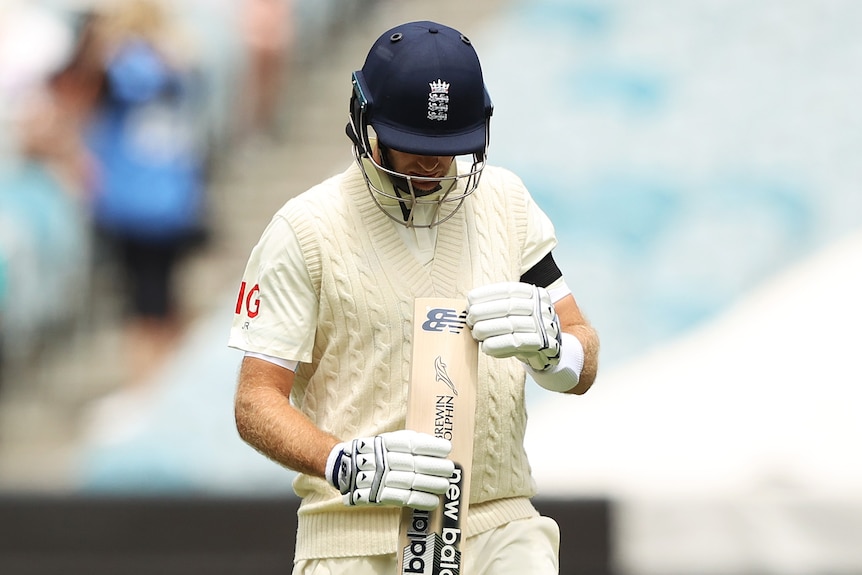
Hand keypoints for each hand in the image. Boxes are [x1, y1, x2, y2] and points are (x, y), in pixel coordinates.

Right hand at [325, 430, 453, 509]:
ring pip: (412, 481)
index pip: (412, 444)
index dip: (431, 447)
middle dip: (436, 467)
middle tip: (451, 469)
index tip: (447, 448)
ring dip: (432, 484)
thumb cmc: (374, 453)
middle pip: (415, 463)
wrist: (344, 468)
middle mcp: (384, 459)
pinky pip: (404, 498)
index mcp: (386, 443)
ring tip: (446, 485)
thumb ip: (408, 443)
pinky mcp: (379, 495)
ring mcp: (381, 478)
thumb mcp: (387, 441)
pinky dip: (421, 500)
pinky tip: (434, 501)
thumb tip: (437, 446)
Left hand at [466, 282, 561, 370]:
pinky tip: (486, 346)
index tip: (470, 300)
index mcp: (534, 294)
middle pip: (508, 306)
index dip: (487, 294)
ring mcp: (545, 326)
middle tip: (470, 320)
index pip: (509, 290)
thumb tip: (469, 307)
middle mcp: (541, 308)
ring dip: (488, 329)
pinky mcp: (543, 345)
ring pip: (511, 324)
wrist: (548, 352)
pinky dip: (497, 345)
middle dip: (484, 312)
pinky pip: (516, 343)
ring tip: (476, 333)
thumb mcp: (517, 312)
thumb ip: (499, 306)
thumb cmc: (525, 329)